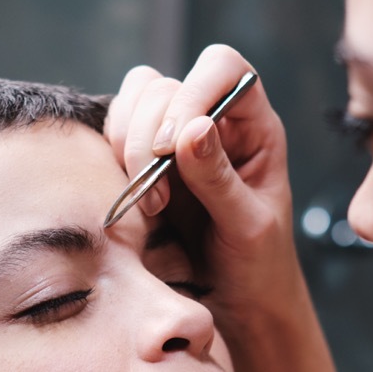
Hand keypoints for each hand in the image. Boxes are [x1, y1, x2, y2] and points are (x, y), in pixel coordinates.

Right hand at [106, 45, 302, 329]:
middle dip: (150, 135)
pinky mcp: (145, 164)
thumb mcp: (249, 227)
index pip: (222, 67)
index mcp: (253, 123)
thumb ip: (219, 179)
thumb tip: (192, 129)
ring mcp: (175, 141)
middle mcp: (213, 121)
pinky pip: (115, 137)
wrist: (238, 304)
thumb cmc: (259, 265)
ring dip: (128, 148)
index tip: (174, 143)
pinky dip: (113, 162)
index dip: (192, 91)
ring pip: (133, 104)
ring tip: (150, 205)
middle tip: (158, 193)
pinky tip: (135, 202)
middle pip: (164, 85)